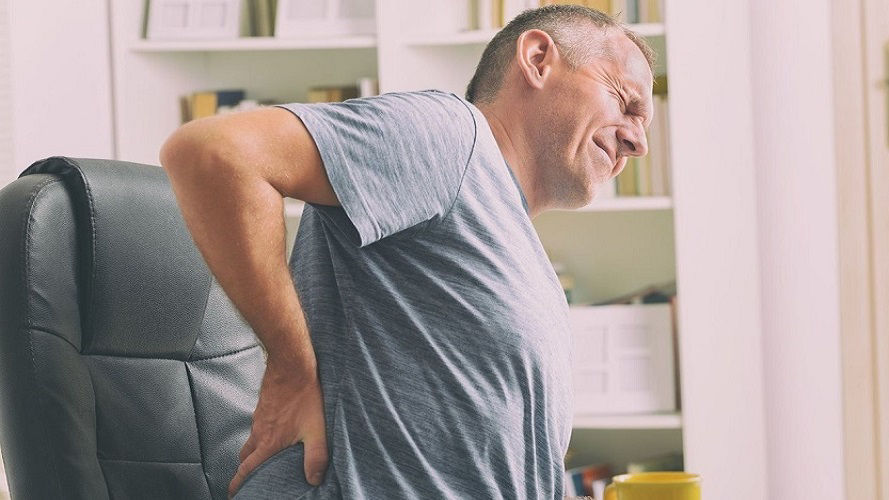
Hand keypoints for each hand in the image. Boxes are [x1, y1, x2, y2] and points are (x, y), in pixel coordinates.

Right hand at [228, 357, 328, 497]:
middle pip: (245, 457)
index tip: (234, 492)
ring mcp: (259, 418)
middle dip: (245, 470)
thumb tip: (315, 479)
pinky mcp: (264, 407)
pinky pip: (257, 425)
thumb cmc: (304, 395)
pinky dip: (261, 434)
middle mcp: (260, 432)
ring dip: (253, 451)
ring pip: (251, 440)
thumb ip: (316, 456)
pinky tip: (276, 430)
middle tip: (248, 478)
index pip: (247, 469)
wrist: (292, 366)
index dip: (239, 483)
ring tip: (264, 456)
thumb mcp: (316, 430)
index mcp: (269, 442)